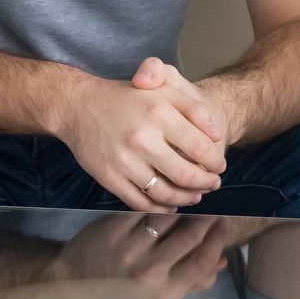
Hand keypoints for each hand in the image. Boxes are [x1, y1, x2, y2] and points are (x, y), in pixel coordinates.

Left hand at [43, 213, 229, 298]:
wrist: (76, 279)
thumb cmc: (123, 285)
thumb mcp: (157, 291)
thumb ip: (192, 280)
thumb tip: (224, 262)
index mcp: (163, 290)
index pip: (202, 263)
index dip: (218, 240)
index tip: (224, 222)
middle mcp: (148, 273)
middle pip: (190, 237)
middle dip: (207, 217)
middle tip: (212, 204)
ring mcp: (130, 251)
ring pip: (169, 219)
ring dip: (183, 206)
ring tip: (190, 198)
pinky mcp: (114, 231)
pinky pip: (145, 210)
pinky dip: (157, 202)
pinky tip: (163, 197)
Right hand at [52, 61, 227, 213]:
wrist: (79, 106)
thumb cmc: (127, 97)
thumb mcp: (163, 91)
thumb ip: (194, 109)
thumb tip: (216, 135)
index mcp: (159, 113)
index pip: (199, 147)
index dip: (214, 161)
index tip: (220, 166)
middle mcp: (142, 138)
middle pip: (185, 174)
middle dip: (206, 184)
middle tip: (213, 184)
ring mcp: (123, 161)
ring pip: (164, 193)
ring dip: (185, 199)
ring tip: (196, 196)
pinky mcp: (108, 177)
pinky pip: (139, 202)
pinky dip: (159, 208)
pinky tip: (169, 204)